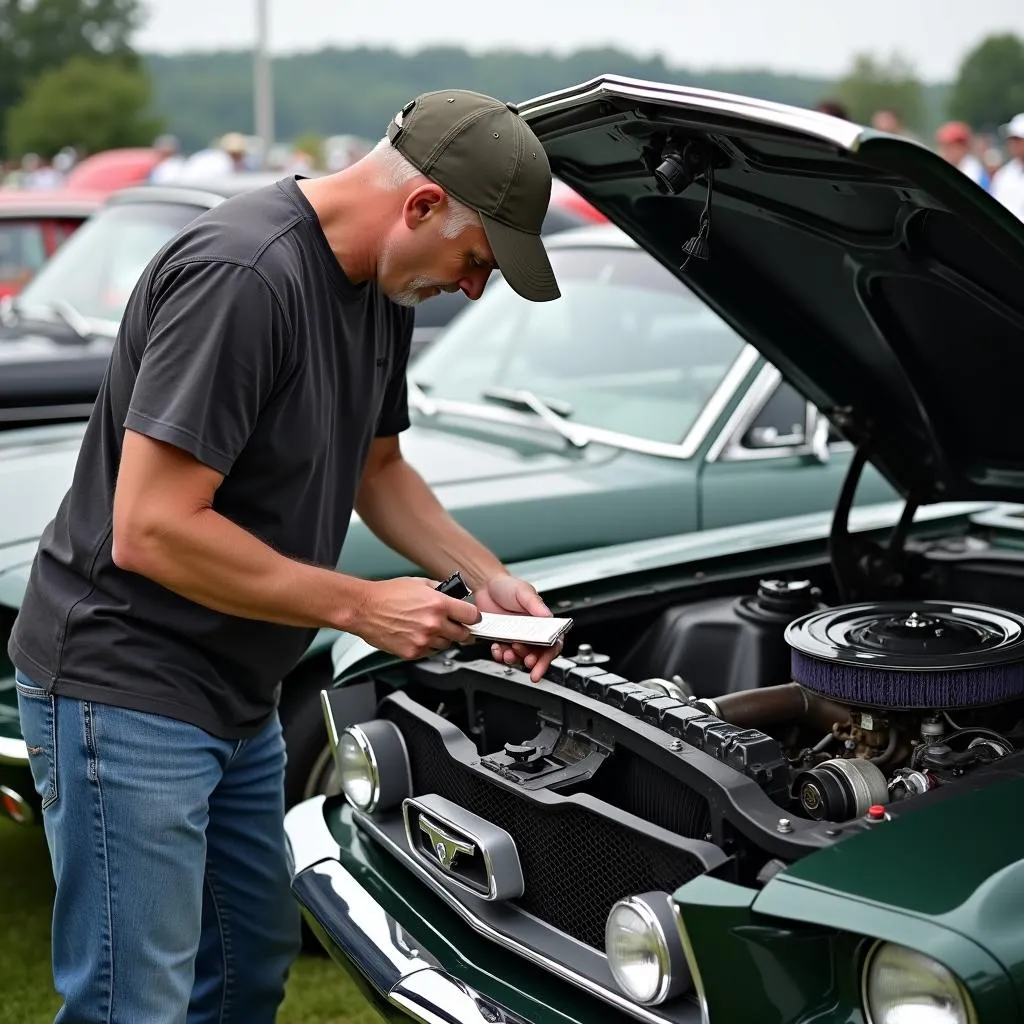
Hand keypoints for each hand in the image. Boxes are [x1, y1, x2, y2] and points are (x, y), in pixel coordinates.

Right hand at [354, 577, 480, 659]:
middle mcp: (433, 623)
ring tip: (427, 627)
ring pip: (447, 645)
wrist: (364, 608)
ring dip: (442, 638)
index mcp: (438, 604)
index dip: (472, 616)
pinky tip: (417, 634)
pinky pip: (430, 652)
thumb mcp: (420, 583)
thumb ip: (442, 590)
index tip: (471, 618)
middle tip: (452, 624)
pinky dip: (427, 646)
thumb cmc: (388, 594)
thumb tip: (455, 596)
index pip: (472, 616)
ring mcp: (423, 640)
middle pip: (463, 635)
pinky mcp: (413, 652)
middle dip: (460, 629)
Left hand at [476, 574, 563, 682]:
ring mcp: (516, 637)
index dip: (549, 655)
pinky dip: (500, 655)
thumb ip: (536, 604)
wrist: (485, 585)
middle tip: (527, 661)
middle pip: (538, 654)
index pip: (552, 642)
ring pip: (519, 657)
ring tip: (508, 654)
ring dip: (515, 660)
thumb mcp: (524, 591)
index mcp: (542, 622)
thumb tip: (549, 616)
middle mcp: (531, 632)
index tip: (542, 663)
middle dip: (533, 662)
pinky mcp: (502, 640)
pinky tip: (497, 649)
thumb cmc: (508, 586)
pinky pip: (503, 653)